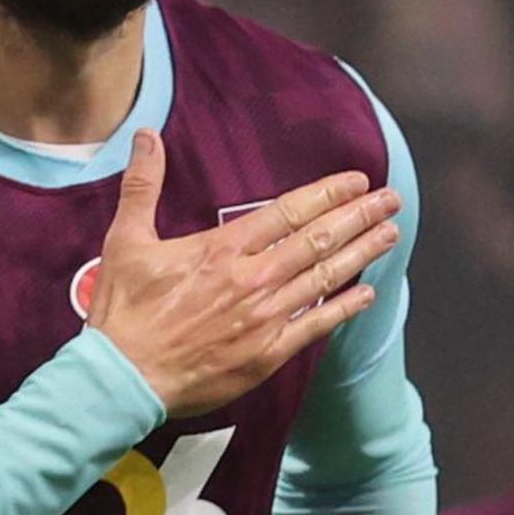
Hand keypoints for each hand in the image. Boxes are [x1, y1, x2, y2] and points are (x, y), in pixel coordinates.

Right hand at [84, 132, 401, 418]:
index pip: (288, 211)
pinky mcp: (267, 354)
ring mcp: (264, 318)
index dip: (327, 194)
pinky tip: (367, 293)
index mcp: (223, 249)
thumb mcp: (126, 240)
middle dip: (358, 216)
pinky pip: (316, 325)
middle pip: (317, 239)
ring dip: (361, 253)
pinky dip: (344, 308)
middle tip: (390, 199)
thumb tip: (145, 135)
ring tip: (390, 234)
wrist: (123, 378)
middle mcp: (252, 278)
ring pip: (324, 278)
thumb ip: (143, 185)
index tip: (356, 181)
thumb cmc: (123, 313)